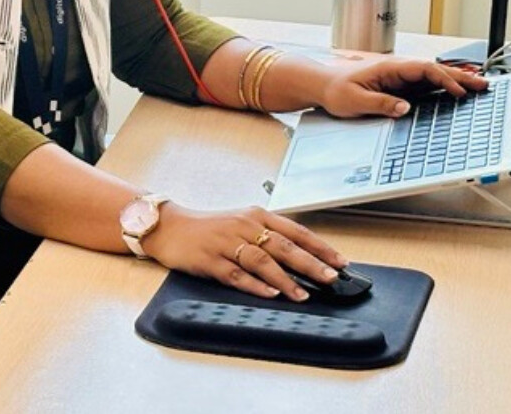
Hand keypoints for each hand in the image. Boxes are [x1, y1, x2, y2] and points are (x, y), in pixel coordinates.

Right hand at [143, 204, 347, 300]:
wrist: (170, 227)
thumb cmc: (209, 228)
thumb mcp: (242, 224)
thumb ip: (269, 238)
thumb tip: (303, 259)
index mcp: (256, 216)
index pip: (296, 231)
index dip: (320, 247)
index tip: (341, 262)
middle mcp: (244, 226)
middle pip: (283, 246)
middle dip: (311, 263)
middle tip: (331, 278)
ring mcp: (226, 242)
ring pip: (261, 260)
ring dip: (285, 279)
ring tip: (302, 294)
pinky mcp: (209, 260)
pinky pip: (235, 274)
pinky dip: (254, 284)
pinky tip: (269, 293)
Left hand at [319, 57, 486, 118]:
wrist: (323, 86)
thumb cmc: (336, 90)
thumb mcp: (355, 99)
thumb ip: (381, 103)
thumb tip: (405, 108)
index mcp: (389, 67)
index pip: (424, 69)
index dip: (444, 79)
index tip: (458, 91)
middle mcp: (398, 70)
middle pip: (435, 70)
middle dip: (460, 77)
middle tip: (483, 85)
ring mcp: (401, 79)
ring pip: (434, 78)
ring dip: (456, 82)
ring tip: (478, 88)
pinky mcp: (401, 88)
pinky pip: (426, 87)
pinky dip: (444, 89)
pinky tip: (457, 95)